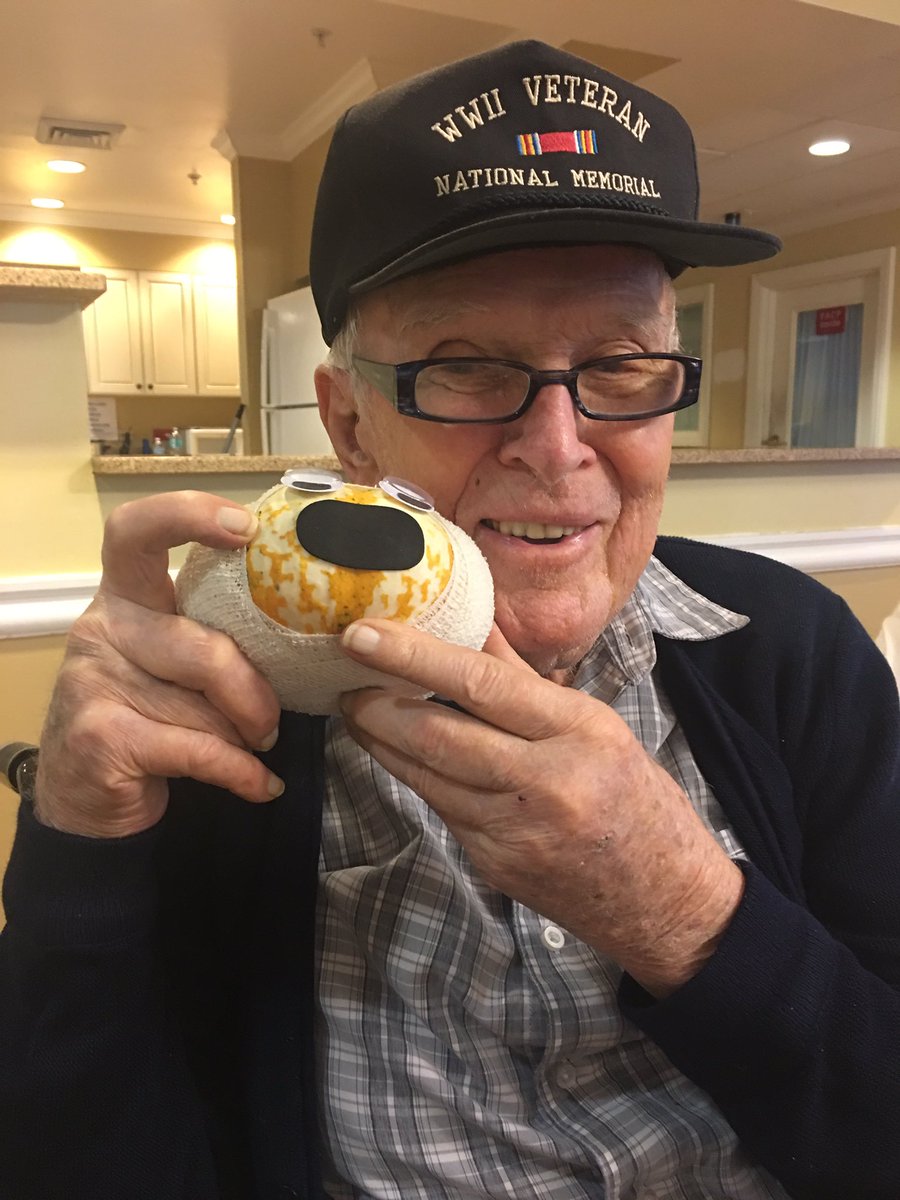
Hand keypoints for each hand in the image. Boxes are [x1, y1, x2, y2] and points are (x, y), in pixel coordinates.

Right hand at [34, 492, 283, 838]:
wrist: (87, 797)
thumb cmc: (152, 715)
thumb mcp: (179, 662)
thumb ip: (218, 633)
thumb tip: (312, 624)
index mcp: (126, 595)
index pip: (136, 530)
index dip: (187, 515)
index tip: (246, 526)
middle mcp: (102, 627)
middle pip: (203, 647)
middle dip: (253, 693)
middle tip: (272, 722)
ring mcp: (93, 680)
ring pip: (204, 706)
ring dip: (242, 736)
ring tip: (255, 749)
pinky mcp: (100, 735)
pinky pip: (198, 750)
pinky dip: (242, 773)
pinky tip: (262, 785)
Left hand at [339, 619, 743, 995]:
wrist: (664, 900)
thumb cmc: (635, 799)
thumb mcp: (595, 723)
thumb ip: (525, 677)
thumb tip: (474, 620)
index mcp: (578, 732)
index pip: (481, 684)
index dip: (413, 656)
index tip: (365, 633)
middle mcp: (544, 782)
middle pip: (438, 735)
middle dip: (377, 702)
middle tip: (342, 673)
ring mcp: (513, 831)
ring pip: (425, 774)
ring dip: (380, 739)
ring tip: (355, 705)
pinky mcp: (493, 864)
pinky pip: (440, 807)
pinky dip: (412, 773)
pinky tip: (394, 750)